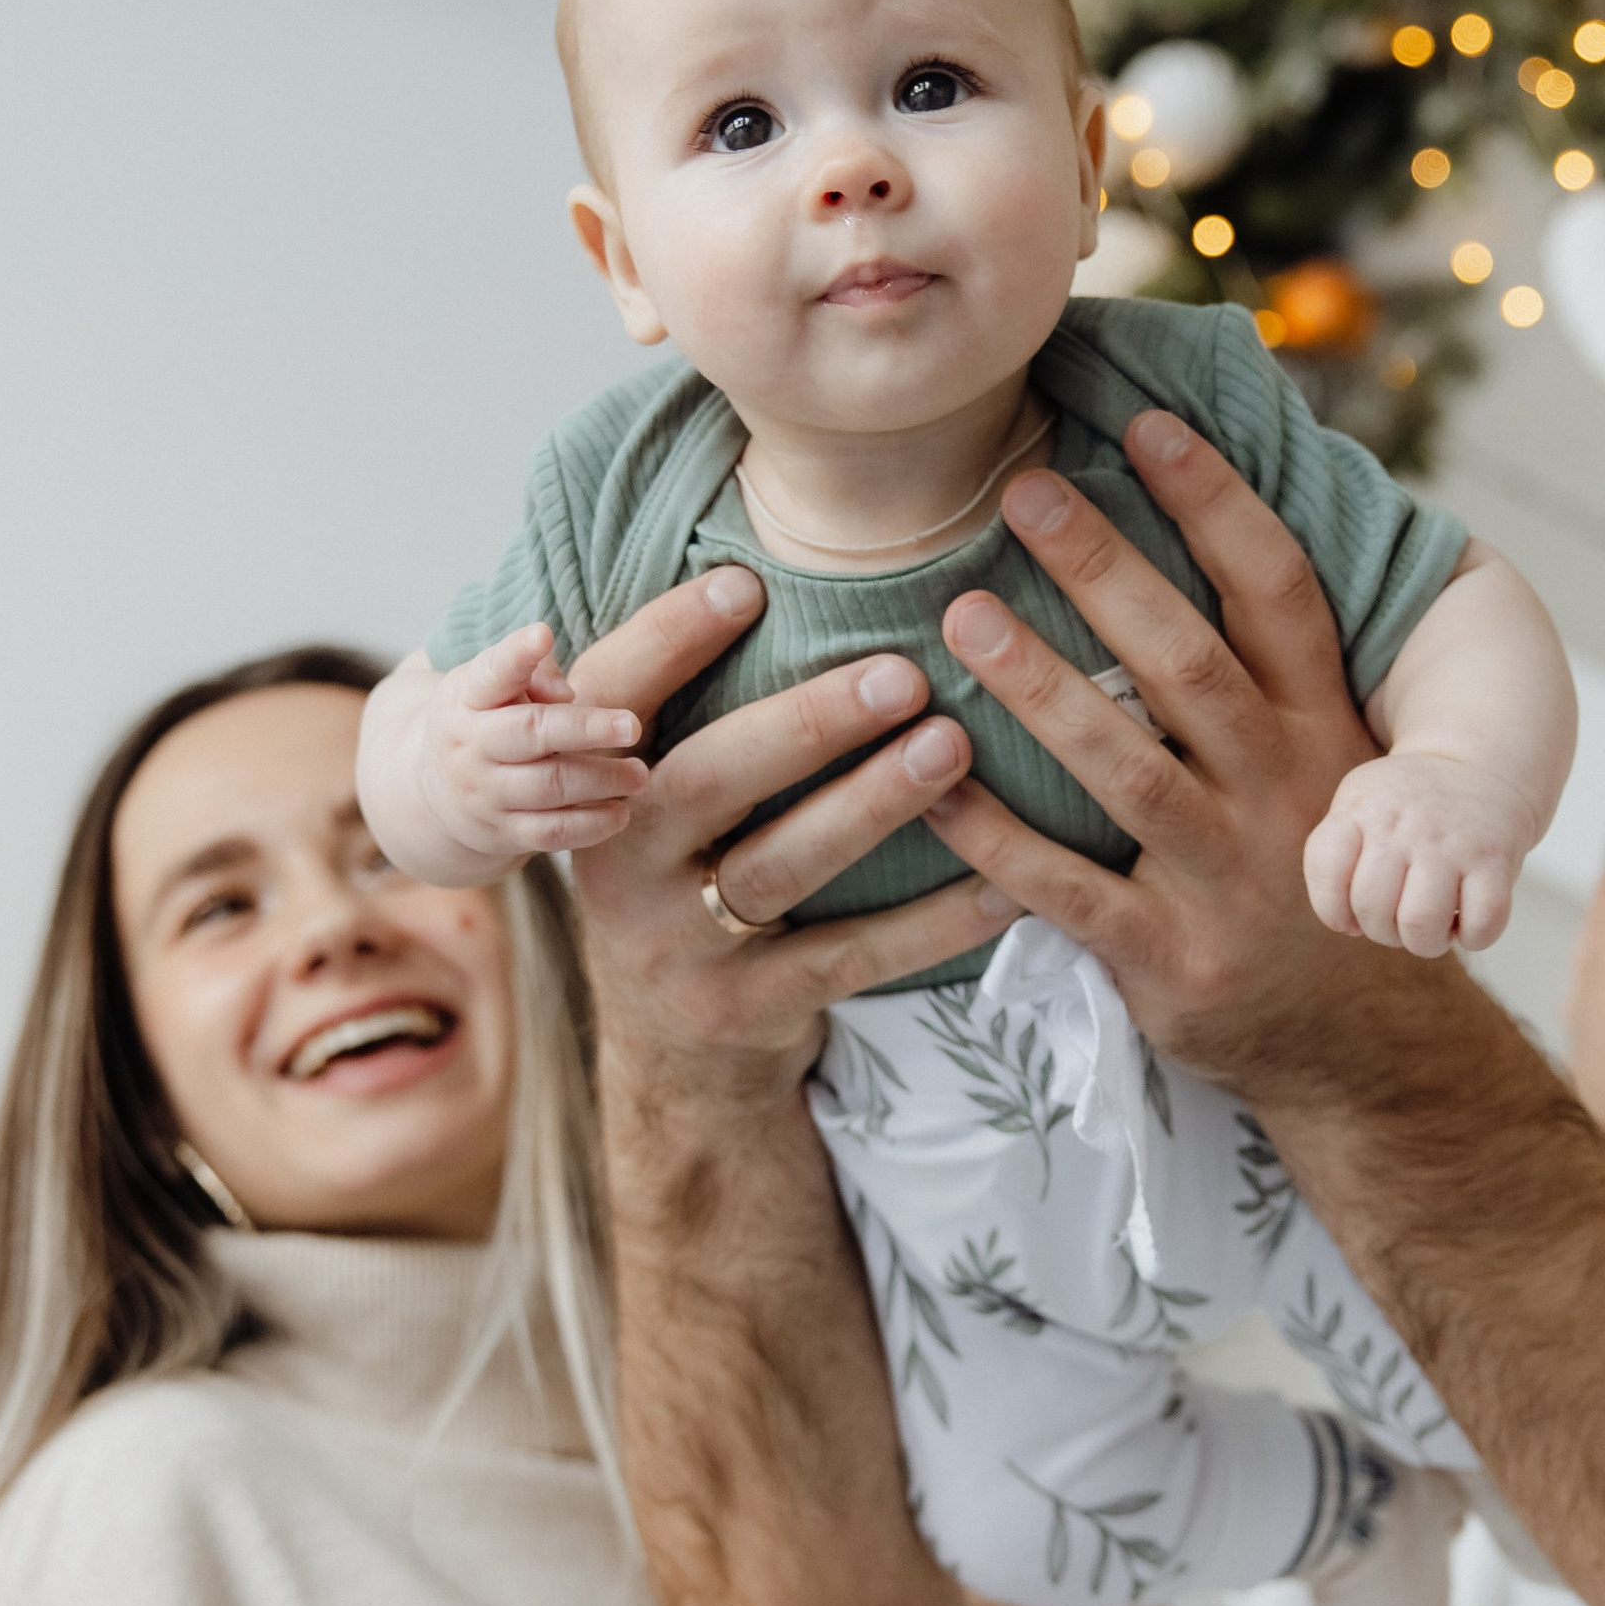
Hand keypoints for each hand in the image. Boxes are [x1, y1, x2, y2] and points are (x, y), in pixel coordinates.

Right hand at [368, 628, 651, 882]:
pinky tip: (622, 811)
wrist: (436, 796)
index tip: (543, 632)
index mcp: (466, 697)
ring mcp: (485, 793)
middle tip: (633, 726)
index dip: (516, 654)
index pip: (490, 673)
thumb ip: (531, 673)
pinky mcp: (502, 833)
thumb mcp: (492, 687)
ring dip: (602, 780)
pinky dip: (592, 824)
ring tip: (640, 773)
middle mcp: (471, 745)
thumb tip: (566, 692)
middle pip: (531, 733)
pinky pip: (553, 833)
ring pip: (549, 787)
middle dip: (585, 729)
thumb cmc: (485, 722)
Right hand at [562, 565, 1017, 1105]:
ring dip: (871, 804)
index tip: (748, 581)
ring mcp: (682, 948)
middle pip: (707, 782)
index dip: (670, 639)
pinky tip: (1003, 884)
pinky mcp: (749, 1010)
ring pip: (779, 868)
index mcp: (601, 790)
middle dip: (805, 724)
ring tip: (952, 746)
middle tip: (902, 673)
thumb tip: (768, 559)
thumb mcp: (660, 799)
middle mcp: (623, 868)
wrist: (673, 1045)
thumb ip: (691, 705)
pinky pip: (850, 957)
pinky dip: (930, 922)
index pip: (617, 700)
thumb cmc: (692, 873)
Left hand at [915, 406, 1411, 1099]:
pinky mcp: (1169, 959)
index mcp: (1324, 727)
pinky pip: (1067, 892)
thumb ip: (1274, 671)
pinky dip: (993, 842)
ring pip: (1124, 769)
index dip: (1215, 504)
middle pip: (1189, 663)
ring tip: (961, 618)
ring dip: (1039, 690)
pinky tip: (927, 787)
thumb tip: (1211, 527)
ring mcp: (1226, 878)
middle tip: (1023, 490)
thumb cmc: (1319, 872)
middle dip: (1107, 571)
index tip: (1147, 425)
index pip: (1277, 592)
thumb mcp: (1334, 765)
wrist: (1366, 1045)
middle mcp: (1283, 791)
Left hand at [1305, 749, 1534, 956]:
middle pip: (1372, 907)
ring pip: (1420, 924)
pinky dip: (1472, 937)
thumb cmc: (1409, 806)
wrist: (1479, 767)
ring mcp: (1452, 842)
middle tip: (1398, 919)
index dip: (1332, 908)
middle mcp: (1406, 824)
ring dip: (1424, 943)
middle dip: (1382, 932)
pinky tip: (1467, 921)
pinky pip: (1481, 923)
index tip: (1350, 912)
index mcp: (1364, 809)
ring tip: (1431, 927)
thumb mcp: (1360, 805)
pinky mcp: (1495, 860)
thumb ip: (1336, 859)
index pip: (1327, 866)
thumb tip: (1349, 927)